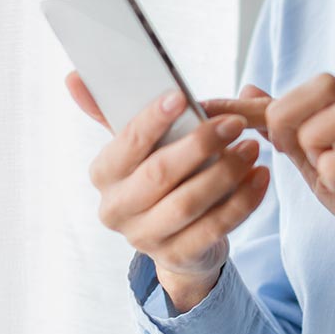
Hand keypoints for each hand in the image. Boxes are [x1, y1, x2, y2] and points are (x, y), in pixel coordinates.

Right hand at [66, 71, 270, 311]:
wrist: (176, 239)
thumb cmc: (157, 176)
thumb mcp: (136, 147)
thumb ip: (109, 111)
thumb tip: (73, 76)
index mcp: (103, 175)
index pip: (125, 144)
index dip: (152, 119)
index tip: (181, 95)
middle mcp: (116, 210)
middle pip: (158, 175)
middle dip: (199, 145)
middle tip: (234, 123)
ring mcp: (145, 238)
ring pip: (188, 204)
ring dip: (225, 173)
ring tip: (252, 147)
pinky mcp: (178, 256)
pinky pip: (215, 229)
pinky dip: (243, 201)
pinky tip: (261, 177)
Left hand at [203, 73, 334, 306]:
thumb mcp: (313, 161)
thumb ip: (284, 129)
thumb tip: (251, 90)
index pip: (289, 95)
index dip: (243, 104)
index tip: (202, 108)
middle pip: (326, 84)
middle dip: (292, 114)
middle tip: (286, 149)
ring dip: (318, 138)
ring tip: (317, 167)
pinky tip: (334, 186)